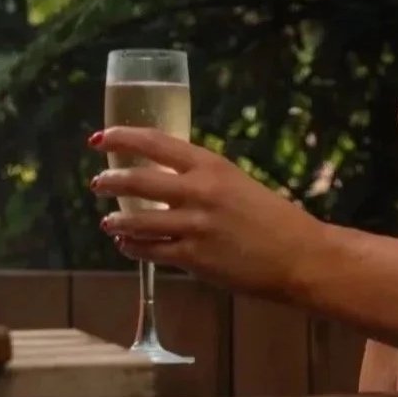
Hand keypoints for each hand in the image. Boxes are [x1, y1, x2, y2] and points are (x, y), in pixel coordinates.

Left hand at [90, 128, 324, 301]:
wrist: (301, 256)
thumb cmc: (272, 218)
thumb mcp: (236, 182)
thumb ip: (201, 178)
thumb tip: (164, 178)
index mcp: (211, 166)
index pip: (155, 143)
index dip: (121, 138)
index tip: (100, 138)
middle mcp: (200, 191)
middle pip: (137, 181)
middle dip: (109, 181)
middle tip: (96, 182)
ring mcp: (195, 226)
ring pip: (137, 221)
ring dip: (116, 221)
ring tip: (107, 222)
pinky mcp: (195, 258)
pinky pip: (151, 251)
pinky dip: (133, 247)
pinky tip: (126, 245)